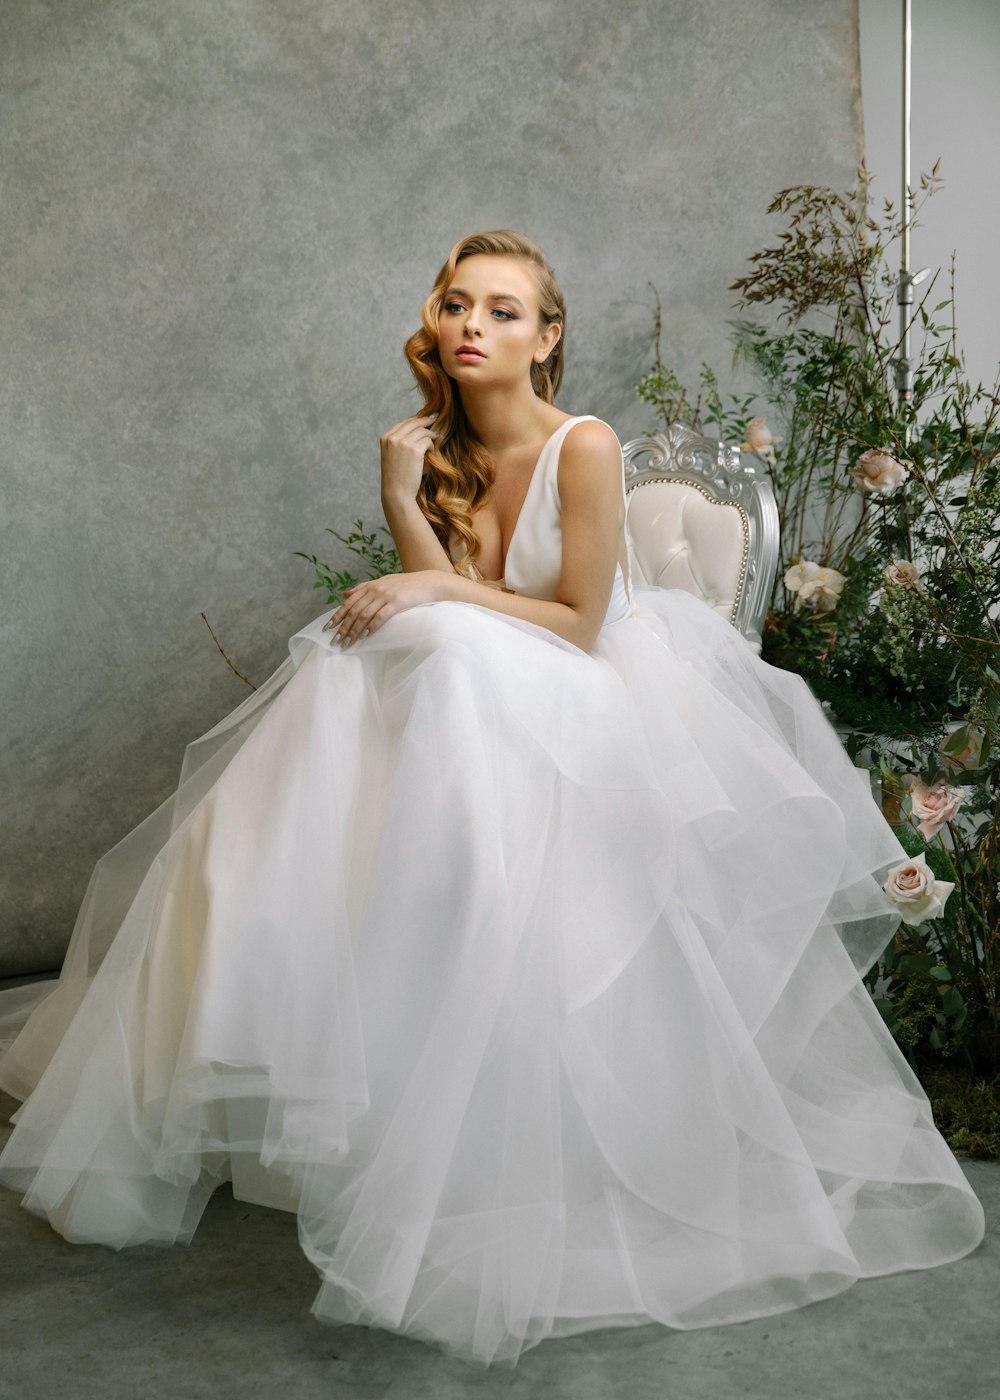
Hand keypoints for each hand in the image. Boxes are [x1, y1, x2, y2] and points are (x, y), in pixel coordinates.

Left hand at [323, 571, 444, 646]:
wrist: (429, 583)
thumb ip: (363, 588)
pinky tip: (364, 636)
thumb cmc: (407, 585)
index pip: (349, 602)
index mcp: (370, 586)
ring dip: (353, 631)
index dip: (337, 615)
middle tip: (335, 641)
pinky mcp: (397, 603)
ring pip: (364, 615)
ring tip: (347, 643)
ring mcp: (386, 595)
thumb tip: (344, 595)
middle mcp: (375, 589)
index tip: (327, 628)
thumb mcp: (383, 582)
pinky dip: (371, 627)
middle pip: (354, 611)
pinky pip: (380, 617)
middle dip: (343, 627)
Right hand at [380, 414, 436, 502]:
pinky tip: (432, 451)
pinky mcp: (414, 450)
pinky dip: (432, 445)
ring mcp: (403, 443)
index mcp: (385, 438)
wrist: (397, 493)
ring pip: (422, 430)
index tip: (425, 419)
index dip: (416, 419)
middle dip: (426, 420)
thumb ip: (399, 443)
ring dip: (431, 434)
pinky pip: (428, 441)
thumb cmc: (397, 477)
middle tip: (436, 419)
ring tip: (436, 438)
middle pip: (413, 422)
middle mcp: (393, 438)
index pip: (403, 423)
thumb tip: (417, 429)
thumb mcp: (392, 456)